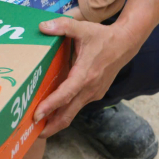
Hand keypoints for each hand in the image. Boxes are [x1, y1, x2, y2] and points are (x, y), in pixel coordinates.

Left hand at [34, 18, 140, 137]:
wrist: (125, 44)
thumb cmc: (103, 37)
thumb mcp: (82, 28)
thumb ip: (62, 26)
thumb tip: (42, 27)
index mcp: (85, 75)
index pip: (65, 95)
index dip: (50, 106)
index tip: (36, 115)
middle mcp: (90, 88)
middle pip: (68, 113)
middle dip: (51, 125)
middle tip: (33, 132)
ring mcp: (93, 93)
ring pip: (73, 112)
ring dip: (57, 119)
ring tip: (40, 125)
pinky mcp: (95, 93)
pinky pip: (77, 105)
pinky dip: (65, 111)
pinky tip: (54, 110)